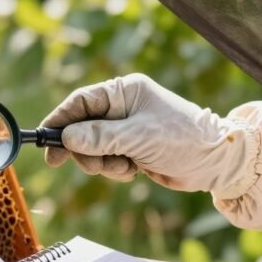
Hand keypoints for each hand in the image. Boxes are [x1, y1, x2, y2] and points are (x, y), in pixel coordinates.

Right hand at [42, 73, 255, 194]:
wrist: (216, 162)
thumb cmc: (182, 139)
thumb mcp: (138, 137)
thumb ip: (100, 137)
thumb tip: (67, 137)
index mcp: (124, 91)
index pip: (80, 102)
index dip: (60, 121)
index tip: (46, 140)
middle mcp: (123, 107)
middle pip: (81, 127)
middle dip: (84, 150)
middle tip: (93, 165)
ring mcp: (126, 128)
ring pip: (92, 148)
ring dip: (102, 163)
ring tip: (124, 167)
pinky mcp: (131, 148)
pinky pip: (106, 160)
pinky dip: (114, 169)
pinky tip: (133, 170)